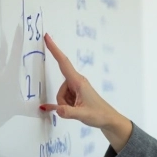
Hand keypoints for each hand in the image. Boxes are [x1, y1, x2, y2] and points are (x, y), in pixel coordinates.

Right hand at [40, 33, 131, 151]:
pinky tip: (70, 109)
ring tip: (79, 110)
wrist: (109, 119)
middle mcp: (77, 82)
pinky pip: (64, 99)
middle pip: (60, 89)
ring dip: (65, 104)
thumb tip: (56, 109)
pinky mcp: (77, 93)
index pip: (63, 63)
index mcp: (79, 82)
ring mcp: (77, 88)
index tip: (47, 37)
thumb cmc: (99, 114)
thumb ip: (67, 112)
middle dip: (62, 101)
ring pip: (61, 95)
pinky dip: (65, 105)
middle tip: (76, 110)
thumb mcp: (82, 115)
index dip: (54, 49)